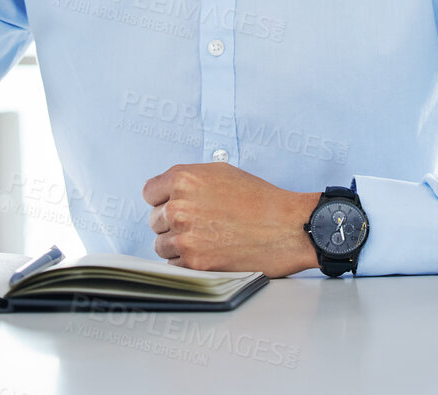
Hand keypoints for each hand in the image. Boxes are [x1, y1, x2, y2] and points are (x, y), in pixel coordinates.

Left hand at [143, 162, 320, 275]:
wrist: (288, 228)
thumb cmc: (260, 200)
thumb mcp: (221, 173)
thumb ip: (188, 180)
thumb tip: (166, 192)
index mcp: (183, 179)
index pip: (149, 193)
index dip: (164, 199)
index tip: (176, 205)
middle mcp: (178, 207)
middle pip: (154, 220)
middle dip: (172, 222)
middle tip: (201, 224)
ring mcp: (184, 237)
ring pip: (161, 244)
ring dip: (178, 245)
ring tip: (207, 239)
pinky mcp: (194, 263)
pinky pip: (174, 265)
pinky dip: (188, 262)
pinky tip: (210, 252)